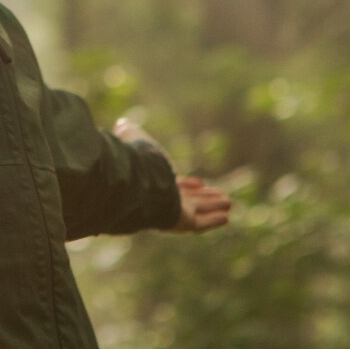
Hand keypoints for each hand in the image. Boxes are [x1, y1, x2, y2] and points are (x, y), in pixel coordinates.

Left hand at [112, 119, 230, 233]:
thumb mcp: (134, 138)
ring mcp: (175, 211)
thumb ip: (129, 132)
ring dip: (213, 206)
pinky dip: (213, 220)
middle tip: (221, 195)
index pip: (174, 184)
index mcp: (155, 181)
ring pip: (199, 210)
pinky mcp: (183, 222)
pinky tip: (226, 217)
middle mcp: (165, 198)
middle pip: (189, 199)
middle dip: (205, 197)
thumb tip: (121, 124)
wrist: (136, 182)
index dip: (187, 184)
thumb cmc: (136, 160)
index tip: (199, 182)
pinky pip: (201, 224)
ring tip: (228, 203)